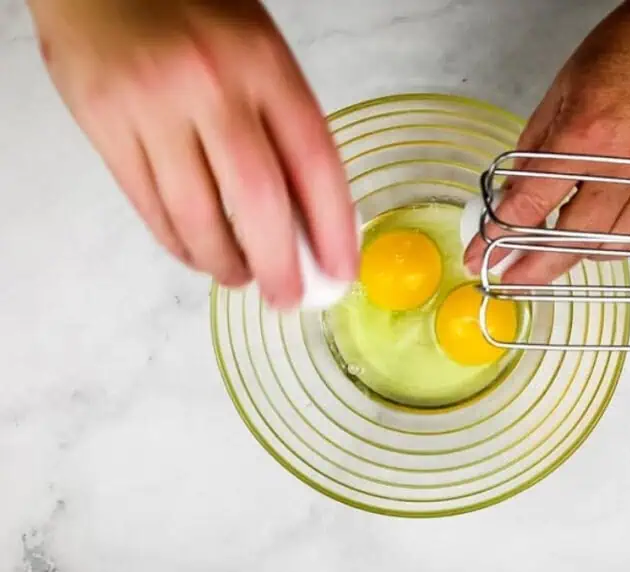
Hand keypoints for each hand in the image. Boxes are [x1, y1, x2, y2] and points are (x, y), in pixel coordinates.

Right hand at [29, 0, 357, 307]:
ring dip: (224, 262)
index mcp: (263, 62)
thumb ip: (285, 122)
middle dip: (279, 264)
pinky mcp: (102, 123)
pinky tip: (198, 253)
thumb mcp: (259, 49)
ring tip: (240, 277)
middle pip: (257, 201)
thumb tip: (311, 216)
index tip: (340, 271)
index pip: (314, 163)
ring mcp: (151, 106)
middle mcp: (210, 84)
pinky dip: (178, 242)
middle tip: (289, 297)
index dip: (333, 229)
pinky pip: (148, 205)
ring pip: (196, 215)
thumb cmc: (191, 11)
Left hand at [463, 0, 629, 284]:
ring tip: (548, 261)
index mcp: (587, 136)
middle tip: (509, 280)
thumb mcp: (562, 90)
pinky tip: (595, 241)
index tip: (479, 254)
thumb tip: (512, 193)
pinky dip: (615, 245)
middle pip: (570, 240)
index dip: (498, 237)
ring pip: (610, 246)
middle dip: (532, 269)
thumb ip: (534, 149)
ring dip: (575, 260)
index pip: (531, 205)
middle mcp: (626, 166)